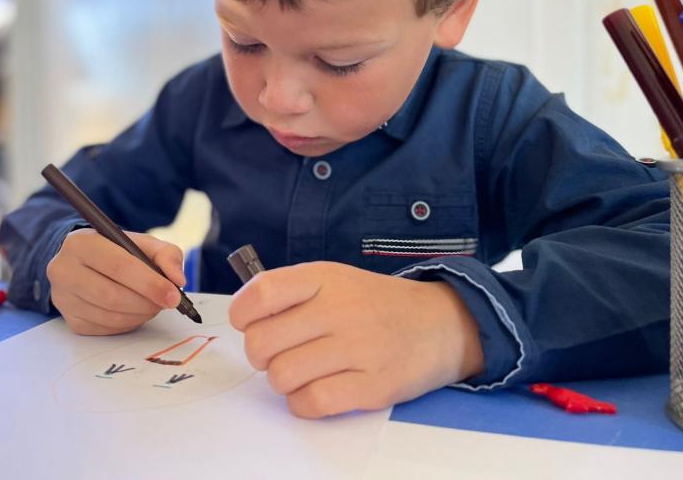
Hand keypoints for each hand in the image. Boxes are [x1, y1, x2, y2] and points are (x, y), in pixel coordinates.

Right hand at [46, 228, 185, 335]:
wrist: (86, 263)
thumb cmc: (118, 251)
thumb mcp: (142, 243)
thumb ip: (166, 254)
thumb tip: (178, 280)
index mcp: (81, 243)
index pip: (119, 266)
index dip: (150, 283)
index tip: (173, 296)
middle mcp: (63, 270)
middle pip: (112, 295)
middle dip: (147, 302)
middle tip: (167, 303)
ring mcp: (63, 298)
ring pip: (110, 316)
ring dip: (140, 314)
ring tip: (152, 305)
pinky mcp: (70, 320)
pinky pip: (105, 329)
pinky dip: (128, 323)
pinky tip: (135, 311)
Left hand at [228, 262, 483, 418]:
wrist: (439, 324)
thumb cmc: (374, 304)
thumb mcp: (334, 279)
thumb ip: (291, 293)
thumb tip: (245, 319)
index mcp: (324, 279)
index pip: (262, 293)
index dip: (242, 313)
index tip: (248, 323)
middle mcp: (339, 310)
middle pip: (262, 342)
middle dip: (261, 354)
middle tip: (280, 352)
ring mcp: (358, 349)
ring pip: (282, 376)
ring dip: (283, 380)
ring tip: (303, 371)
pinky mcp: (373, 386)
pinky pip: (311, 402)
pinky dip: (303, 403)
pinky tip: (317, 390)